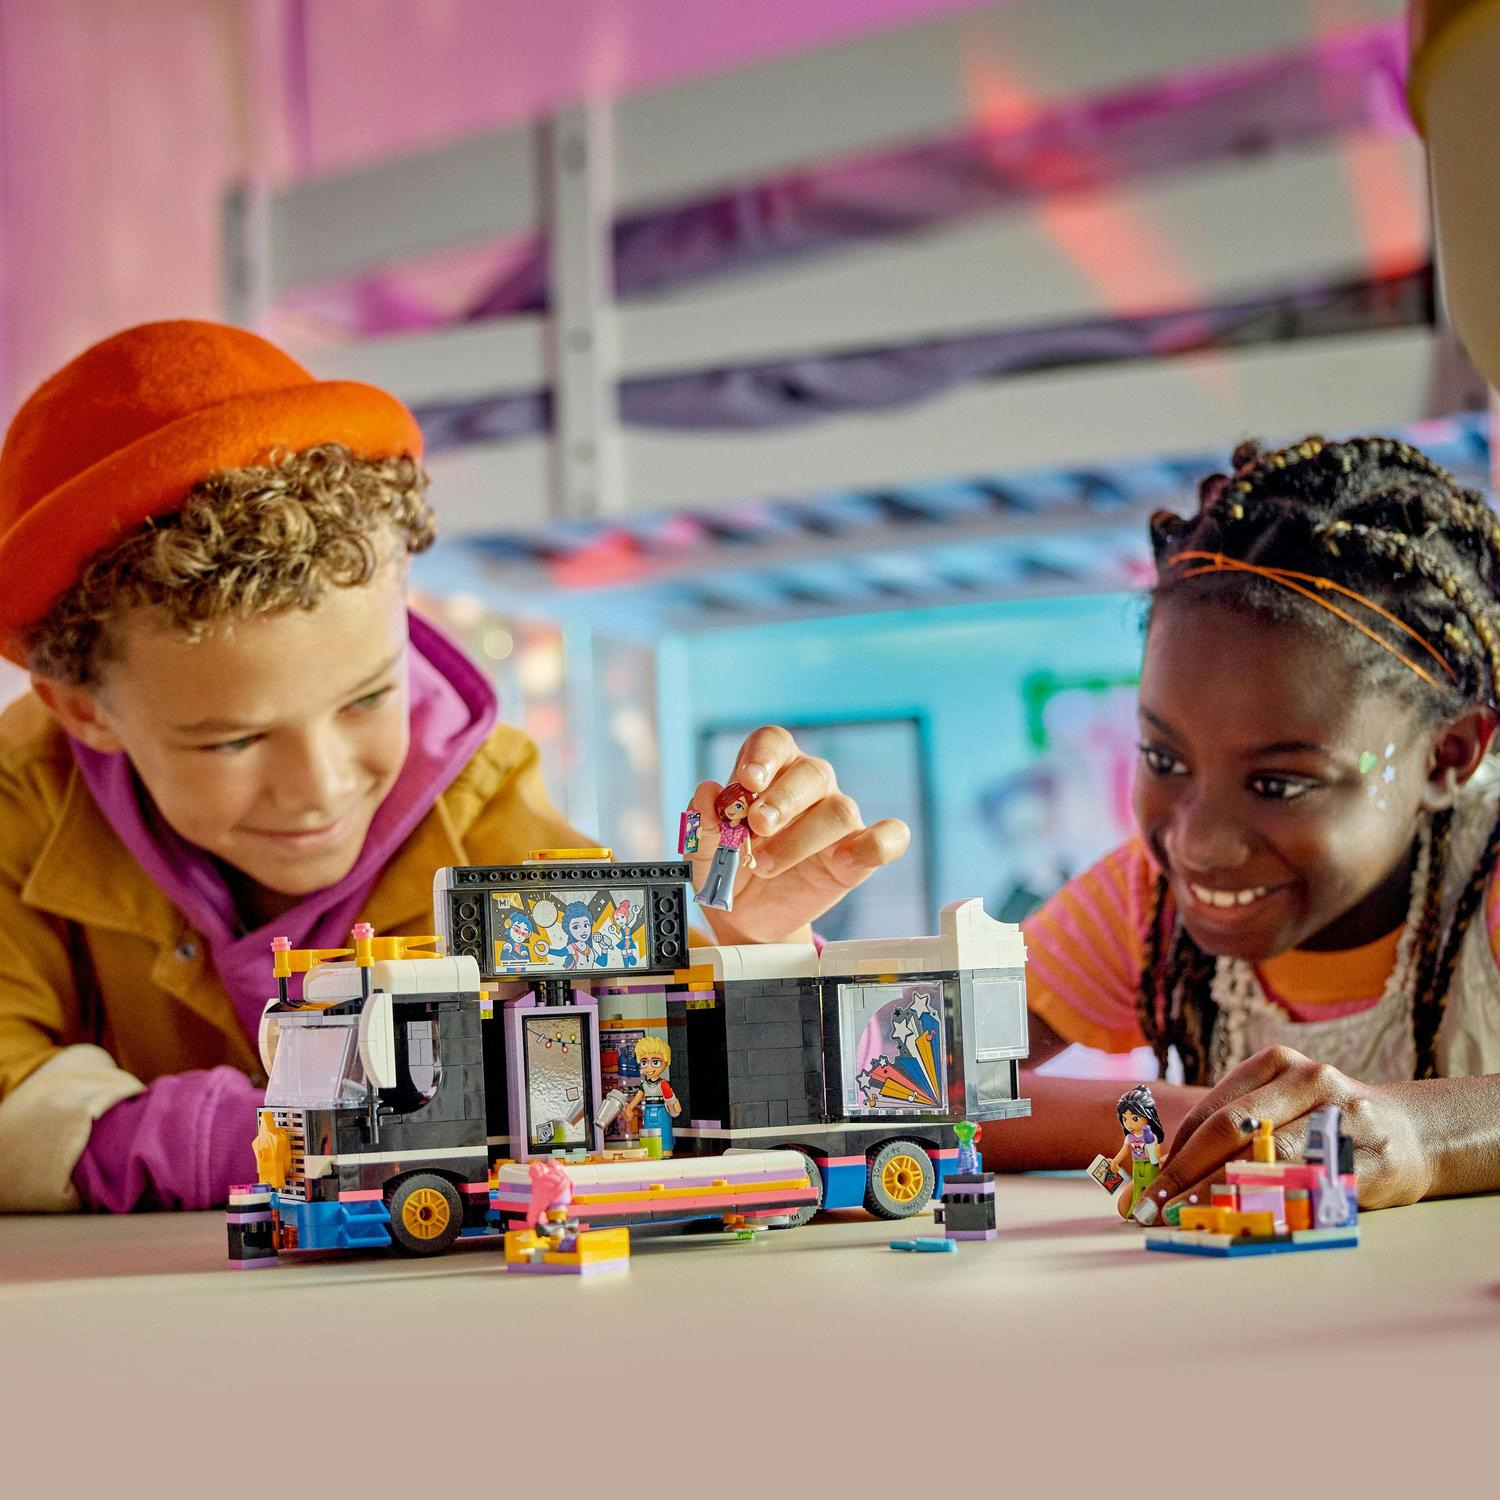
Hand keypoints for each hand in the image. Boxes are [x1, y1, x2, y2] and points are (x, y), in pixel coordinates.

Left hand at [689, 725, 909, 943]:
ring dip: (801, 838)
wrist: (748, 917)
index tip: (747, 781)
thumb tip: (706, 792)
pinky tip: (844, 861)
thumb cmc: (729, 869)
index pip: (774, 742)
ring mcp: (837, 818)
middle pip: (812, 772)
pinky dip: (875, 845)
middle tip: (757, 826)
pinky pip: (888, 837)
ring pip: (838, 810)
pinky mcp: (859, 854)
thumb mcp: (705, 850)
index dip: (763, 756)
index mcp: (770, 770)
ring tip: (765, 865)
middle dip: (783, 799)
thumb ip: (704, 822)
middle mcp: (809, 786)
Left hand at [1125, 1046, 1430, 1223]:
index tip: (1140, 1186)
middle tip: (1150, 1209)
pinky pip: (1309, 1187)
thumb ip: (1232, 1127)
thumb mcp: (1280, 1105)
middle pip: (1230, 1130)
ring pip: (1266, 1159)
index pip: (1209, 1112)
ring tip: (1184, 1221)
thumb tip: (1162, 1169)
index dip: (1171, 1153)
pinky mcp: (1369, 1157)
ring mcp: (1342, 1115)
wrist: (1414, 1134)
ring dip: (1218, 1196)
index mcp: (1275, 1064)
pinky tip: (1244, 1226)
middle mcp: (1308, 1079)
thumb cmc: (1327, 1123)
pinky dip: (1270, 1208)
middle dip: (1183, 1174)